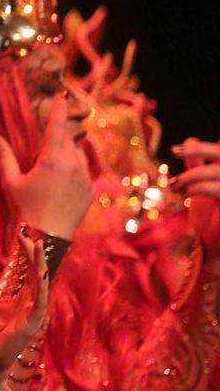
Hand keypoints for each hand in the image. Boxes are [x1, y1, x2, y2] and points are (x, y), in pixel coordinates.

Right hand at [0, 95, 92, 238]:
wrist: (46, 239)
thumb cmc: (23, 209)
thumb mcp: (10, 183)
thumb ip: (3, 157)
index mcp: (51, 160)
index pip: (57, 126)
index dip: (58, 109)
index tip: (62, 94)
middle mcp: (72, 164)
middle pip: (67, 140)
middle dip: (57, 138)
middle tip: (43, 151)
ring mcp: (84, 177)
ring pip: (77, 155)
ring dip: (66, 155)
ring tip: (50, 171)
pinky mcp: (90, 190)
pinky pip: (83, 172)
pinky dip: (73, 172)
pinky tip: (59, 188)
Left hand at [0, 234, 49, 388]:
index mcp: (23, 298)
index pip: (29, 271)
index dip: (27, 254)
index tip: (22, 234)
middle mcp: (32, 304)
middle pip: (37, 274)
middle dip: (35, 254)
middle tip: (31, 235)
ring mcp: (34, 314)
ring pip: (41, 285)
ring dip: (40, 266)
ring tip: (37, 247)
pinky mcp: (31, 325)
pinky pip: (39, 304)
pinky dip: (41, 290)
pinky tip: (41, 275)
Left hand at [170, 139, 219, 260]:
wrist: (219, 252)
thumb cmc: (214, 221)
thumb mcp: (204, 189)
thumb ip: (199, 165)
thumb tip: (191, 138)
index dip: (203, 147)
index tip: (179, 148)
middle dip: (200, 150)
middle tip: (176, 152)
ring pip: (219, 171)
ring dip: (193, 174)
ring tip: (177, 184)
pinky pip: (217, 189)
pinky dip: (199, 188)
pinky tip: (187, 194)